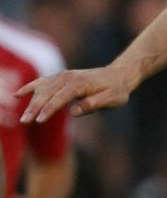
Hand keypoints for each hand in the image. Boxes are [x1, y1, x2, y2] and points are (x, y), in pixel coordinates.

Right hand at [16, 65, 131, 123]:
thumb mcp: (112, 99)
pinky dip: (30, 87)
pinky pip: (42, 82)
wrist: (118, 75)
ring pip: (42, 89)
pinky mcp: (60, 78)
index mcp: (80, 83)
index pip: (60, 97)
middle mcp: (68, 77)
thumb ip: (93, 104)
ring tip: (23, 118)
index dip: (49, 109)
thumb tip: (74, 111)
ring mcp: (63, 76)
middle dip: (35, 108)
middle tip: (25, 122)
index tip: (39, 120)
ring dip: (31, 102)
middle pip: (48, 93)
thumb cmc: (116, 90)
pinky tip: (18, 95)